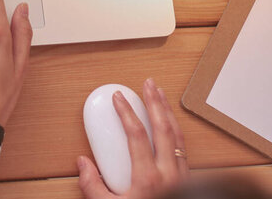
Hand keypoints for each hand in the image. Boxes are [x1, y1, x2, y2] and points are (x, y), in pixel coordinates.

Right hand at [78, 78, 188, 198]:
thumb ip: (93, 187)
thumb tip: (82, 163)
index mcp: (149, 178)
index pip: (137, 134)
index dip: (127, 112)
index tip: (118, 97)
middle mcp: (169, 173)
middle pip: (163, 127)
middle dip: (155, 101)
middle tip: (148, 83)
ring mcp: (182, 176)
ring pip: (177, 134)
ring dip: (168, 111)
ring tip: (160, 95)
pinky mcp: (189, 180)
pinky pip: (182, 147)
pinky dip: (175, 129)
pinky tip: (170, 123)